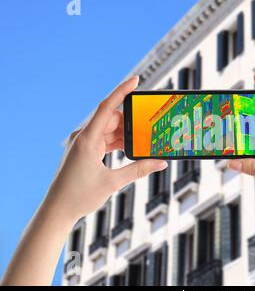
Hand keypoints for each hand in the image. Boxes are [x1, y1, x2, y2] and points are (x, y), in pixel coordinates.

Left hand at [47, 76, 167, 221]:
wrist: (57, 210)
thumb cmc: (79, 196)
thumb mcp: (113, 182)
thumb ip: (139, 170)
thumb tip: (160, 162)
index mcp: (86, 139)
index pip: (107, 107)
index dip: (122, 91)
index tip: (136, 80)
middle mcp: (83, 137)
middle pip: (112, 119)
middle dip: (131, 123)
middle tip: (149, 128)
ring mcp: (83, 144)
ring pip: (109, 130)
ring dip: (125, 135)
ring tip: (143, 142)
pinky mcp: (85, 151)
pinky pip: (105, 140)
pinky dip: (118, 143)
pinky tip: (130, 150)